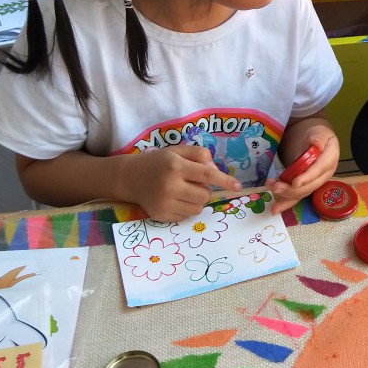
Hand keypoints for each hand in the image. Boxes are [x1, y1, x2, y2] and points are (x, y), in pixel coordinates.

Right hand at [123, 143, 240, 221]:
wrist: (129, 178)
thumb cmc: (158, 162)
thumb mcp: (177, 151)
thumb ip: (199, 155)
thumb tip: (216, 172)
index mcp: (176, 166)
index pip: (207, 175)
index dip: (224, 181)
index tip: (237, 186)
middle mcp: (170, 185)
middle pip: (205, 195)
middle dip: (204, 190)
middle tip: (192, 183)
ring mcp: (165, 203)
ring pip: (198, 208)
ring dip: (197, 201)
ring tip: (184, 191)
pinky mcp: (161, 216)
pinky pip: (186, 217)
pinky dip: (186, 209)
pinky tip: (175, 199)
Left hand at [268, 125, 338, 214]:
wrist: (315, 139)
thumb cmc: (317, 134)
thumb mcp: (319, 132)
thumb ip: (318, 138)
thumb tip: (316, 145)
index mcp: (329, 160)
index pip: (319, 170)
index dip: (307, 177)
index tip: (295, 183)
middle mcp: (324, 175)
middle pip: (309, 186)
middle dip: (292, 189)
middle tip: (275, 186)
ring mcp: (315, 182)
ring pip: (302, 193)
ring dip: (286, 195)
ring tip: (271, 189)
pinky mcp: (306, 186)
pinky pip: (297, 197)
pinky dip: (286, 203)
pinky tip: (275, 209)